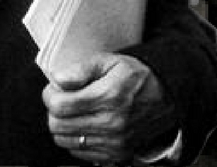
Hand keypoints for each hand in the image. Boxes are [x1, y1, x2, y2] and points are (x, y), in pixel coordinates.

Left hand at [44, 53, 176, 163]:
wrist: (167, 96)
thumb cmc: (134, 77)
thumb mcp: (109, 61)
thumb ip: (80, 69)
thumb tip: (58, 80)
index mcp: (108, 98)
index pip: (58, 106)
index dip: (50, 95)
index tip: (56, 89)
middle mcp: (112, 123)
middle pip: (57, 125)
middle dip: (54, 111)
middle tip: (64, 100)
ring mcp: (115, 142)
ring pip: (64, 141)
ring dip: (63, 126)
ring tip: (74, 113)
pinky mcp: (118, 154)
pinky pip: (79, 152)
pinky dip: (76, 140)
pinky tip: (85, 125)